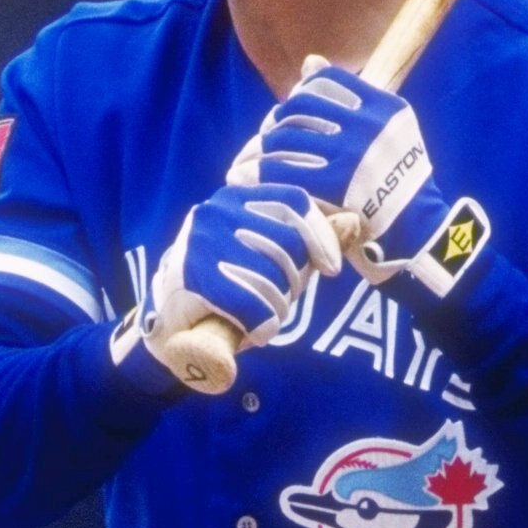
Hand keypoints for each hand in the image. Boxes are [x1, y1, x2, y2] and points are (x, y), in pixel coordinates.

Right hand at [133, 181, 343, 368]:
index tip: (332, 267)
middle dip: (293, 281)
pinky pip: (248, 303)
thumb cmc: (232, 282)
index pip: (294, 201)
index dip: (321, 235)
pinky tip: (255, 331)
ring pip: (270, 277)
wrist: (171, 320)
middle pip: (286, 243)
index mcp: (239, 196)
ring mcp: (200, 242)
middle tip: (279, 300)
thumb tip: (355, 220)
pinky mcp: (191, 277)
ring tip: (264, 316)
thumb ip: (312, 238)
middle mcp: (217, 210)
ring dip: (277, 308)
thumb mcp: (274, 255)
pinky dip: (260, 324)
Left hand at [230, 57, 490, 296]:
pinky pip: (284, 170)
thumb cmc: (395, 182)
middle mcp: (370, 125)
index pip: (325, 81)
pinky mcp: (337, 185)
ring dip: (264, 150)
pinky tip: (256, 180)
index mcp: (384, 107)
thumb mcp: (387, 131)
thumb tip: (310, 61)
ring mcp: (354, 155)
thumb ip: (350, 98)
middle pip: (299, 109)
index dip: (300, 94)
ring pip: (286, 138)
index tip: (292, 113)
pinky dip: (264, 174)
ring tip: (257, 162)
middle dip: (277, 124)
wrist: (414, 234)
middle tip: (267, 140)